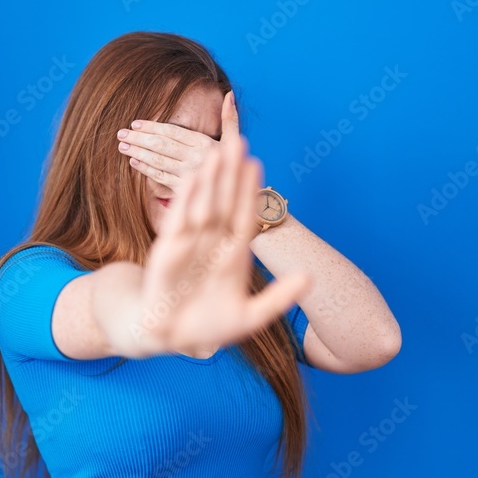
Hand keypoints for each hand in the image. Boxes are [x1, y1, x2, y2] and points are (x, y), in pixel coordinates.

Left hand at [117, 91, 239, 200]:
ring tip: (123, 146)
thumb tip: (229, 94)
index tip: (135, 124)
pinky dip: (146, 169)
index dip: (152, 127)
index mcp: (205, 144)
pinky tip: (134, 162)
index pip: (173, 132)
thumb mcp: (234, 142)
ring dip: (138, 152)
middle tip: (121, 134)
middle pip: (161, 145)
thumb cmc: (233, 166)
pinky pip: (160, 177)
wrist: (235, 195)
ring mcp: (188, 175)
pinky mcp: (182, 190)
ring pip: (158, 161)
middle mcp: (196, 158)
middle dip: (139, 139)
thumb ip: (230, 118)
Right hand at [133, 125, 311, 352]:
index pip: (244, 215)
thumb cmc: (209, 326)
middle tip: (237, 141)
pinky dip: (185, 200)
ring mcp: (189, 245)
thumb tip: (310, 278)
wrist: (170, 336)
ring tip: (216, 152)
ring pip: (202, 205)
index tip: (257, 164)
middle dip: (230, 173)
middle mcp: (211, 243)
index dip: (250, 191)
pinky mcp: (167, 251)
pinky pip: (178, 221)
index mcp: (233, 254)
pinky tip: (193, 178)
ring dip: (209, 180)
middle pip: (223, 201)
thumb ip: (279, 298)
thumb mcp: (250, 317)